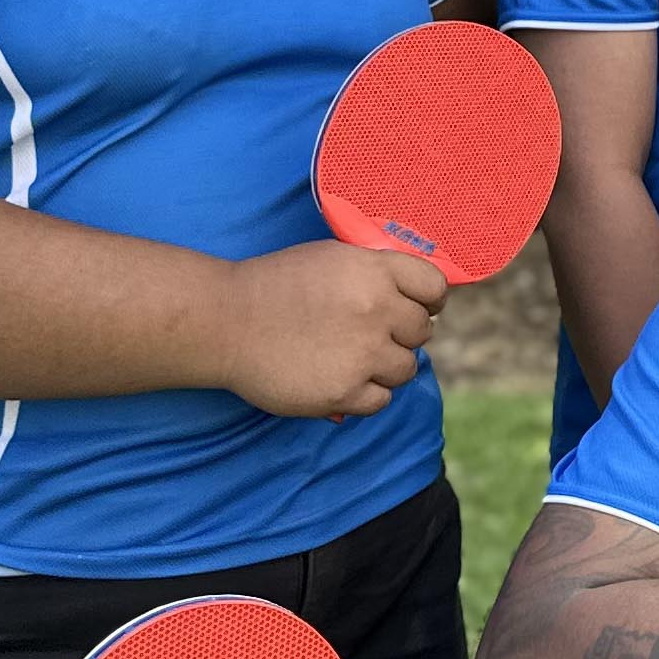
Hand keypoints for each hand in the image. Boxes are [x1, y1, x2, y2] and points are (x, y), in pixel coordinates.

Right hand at [215, 242, 448, 417]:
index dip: (427, 301)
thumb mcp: (330, 259)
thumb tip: (414, 299)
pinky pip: (381, 400)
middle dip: (400, 334)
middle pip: (422, 331)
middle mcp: (376, 309)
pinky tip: (340, 379)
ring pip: (406, 369)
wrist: (224, 320)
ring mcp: (363, 352)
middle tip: (369, 335)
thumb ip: (374, 274)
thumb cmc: (272, 285)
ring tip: (350, 358)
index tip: (414, 308)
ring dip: (384, 367)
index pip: (434, 288)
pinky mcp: (345, 391)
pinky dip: (365, 394)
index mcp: (374, 270)